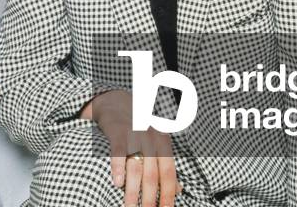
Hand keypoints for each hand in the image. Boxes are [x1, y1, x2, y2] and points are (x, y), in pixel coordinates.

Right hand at [86, 90, 180, 206]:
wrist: (116, 100)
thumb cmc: (139, 126)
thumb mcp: (157, 142)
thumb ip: (167, 164)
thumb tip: (180, 190)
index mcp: (164, 141)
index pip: (169, 173)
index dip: (168, 195)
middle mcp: (151, 137)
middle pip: (153, 174)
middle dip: (150, 199)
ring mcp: (134, 133)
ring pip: (136, 167)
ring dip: (133, 191)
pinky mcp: (117, 130)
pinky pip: (118, 151)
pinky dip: (118, 167)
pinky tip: (117, 182)